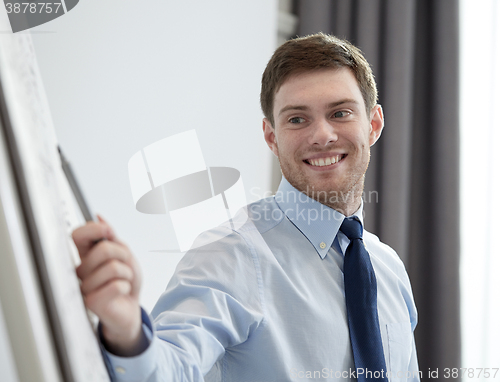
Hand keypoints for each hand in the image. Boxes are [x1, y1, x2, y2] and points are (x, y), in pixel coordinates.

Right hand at [73, 216, 145, 355]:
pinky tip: (121, 292)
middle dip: (124, 255)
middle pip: (104, 249)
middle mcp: (82, 270)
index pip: (78, 235)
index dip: (94, 229)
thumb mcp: (124, 254)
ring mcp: (85, 286)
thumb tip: (99, 217)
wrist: (129, 308)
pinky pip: (117, 285)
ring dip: (127, 273)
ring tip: (123, 281)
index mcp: (86, 255)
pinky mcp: (92, 301)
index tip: (108, 231)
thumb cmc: (125, 280)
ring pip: (113, 267)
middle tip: (125, 266)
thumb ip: (112, 238)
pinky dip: (126, 286)